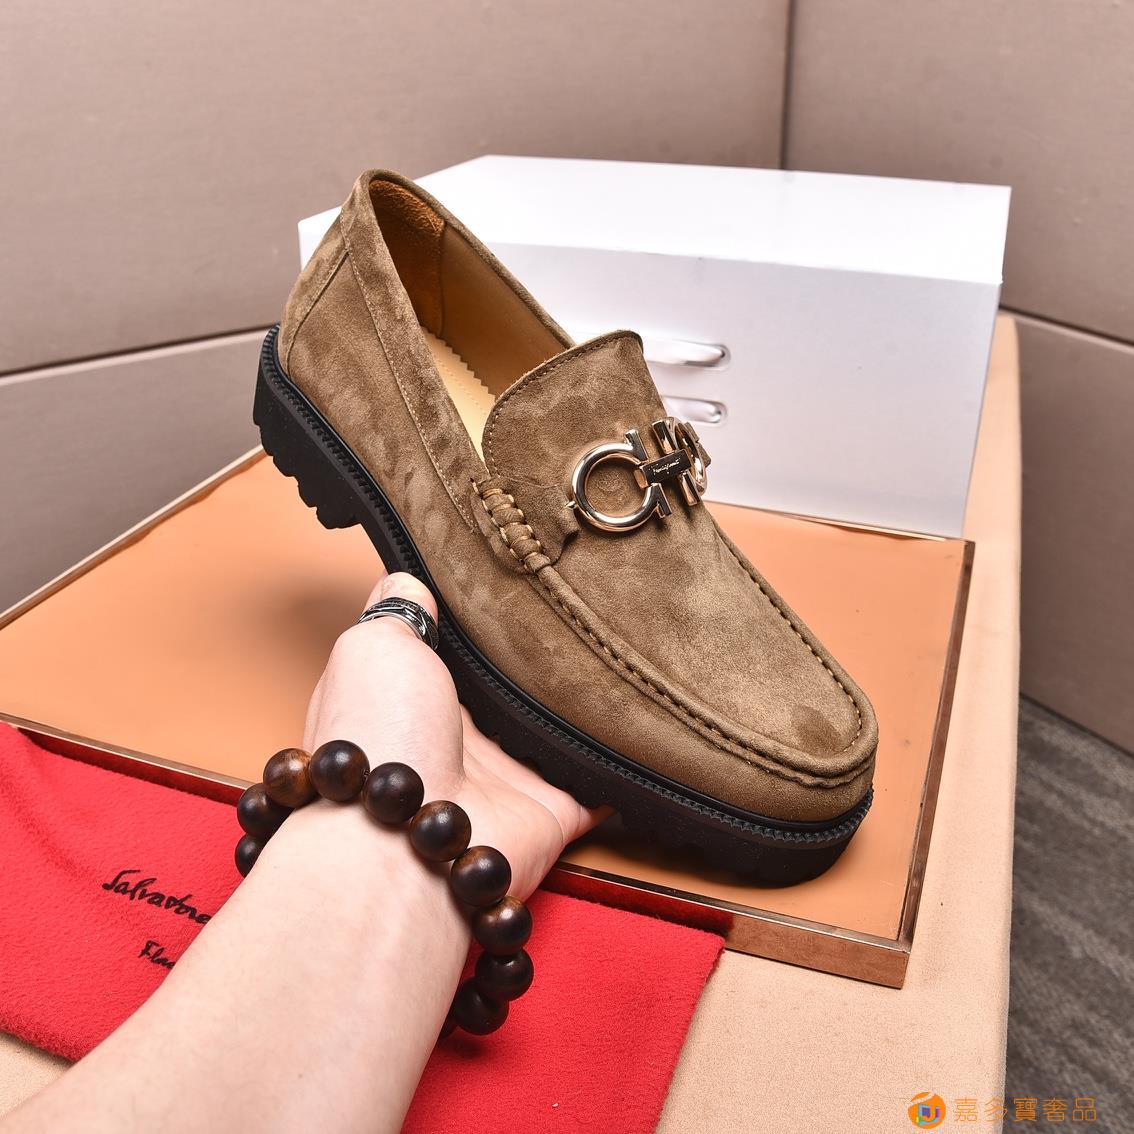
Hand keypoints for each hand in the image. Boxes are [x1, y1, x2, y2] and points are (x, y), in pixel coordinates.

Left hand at [302, 571, 607, 896]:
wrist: (404, 838)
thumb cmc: (379, 734)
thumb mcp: (373, 647)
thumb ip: (396, 610)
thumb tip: (408, 579)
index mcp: (418, 696)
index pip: (456, 650)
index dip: (482, 621)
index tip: (519, 579)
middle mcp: (462, 737)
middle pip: (511, 691)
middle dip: (541, 662)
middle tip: (585, 611)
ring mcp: (508, 776)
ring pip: (558, 732)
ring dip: (584, 706)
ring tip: (622, 653)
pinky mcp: (552, 810)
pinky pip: (600, 785)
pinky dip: (623, 767)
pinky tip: (646, 730)